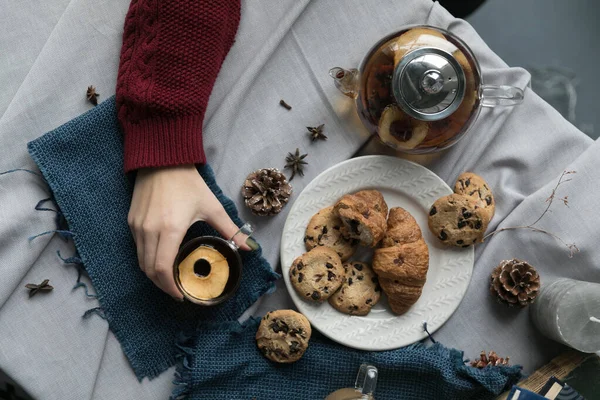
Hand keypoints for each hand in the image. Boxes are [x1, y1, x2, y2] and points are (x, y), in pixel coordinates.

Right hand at [128, 165, 249, 299]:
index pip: (162, 269)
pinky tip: (161, 258)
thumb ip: (230, 230)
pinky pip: (137, 247)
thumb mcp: (212, 206)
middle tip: (177, 290)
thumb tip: (250, 248)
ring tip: (169, 278)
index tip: (181, 294)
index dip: (170, 287)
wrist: (162, 159)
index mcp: (170, 229)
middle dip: (162, 285)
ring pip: (140, 260)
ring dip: (153, 273)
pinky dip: (147, 258)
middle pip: (149, 270)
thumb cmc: (188, 182)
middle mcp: (149, 230)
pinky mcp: (131, 220)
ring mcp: (137, 226)